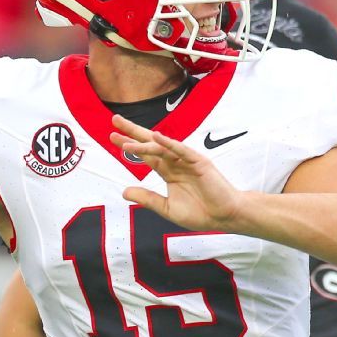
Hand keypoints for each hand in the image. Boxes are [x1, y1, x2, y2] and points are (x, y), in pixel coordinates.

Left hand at [110, 114, 245, 231]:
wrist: (224, 217)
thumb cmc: (200, 213)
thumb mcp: (167, 208)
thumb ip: (147, 198)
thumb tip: (124, 192)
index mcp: (169, 172)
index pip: (146, 155)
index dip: (130, 146)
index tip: (113, 137)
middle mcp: (176, 162)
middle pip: (150, 144)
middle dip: (133, 132)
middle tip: (115, 120)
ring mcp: (187, 160)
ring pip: (162, 147)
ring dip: (144, 143)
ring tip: (125, 143)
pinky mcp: (199, 162)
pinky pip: (181, 150)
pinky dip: (169, 143)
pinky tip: (156, 137)